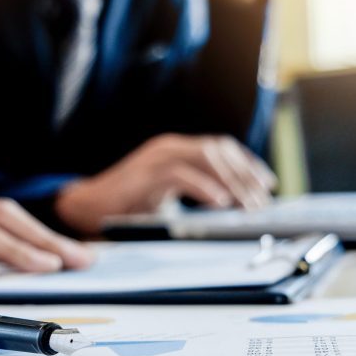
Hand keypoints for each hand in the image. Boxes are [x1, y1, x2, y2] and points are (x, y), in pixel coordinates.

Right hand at [55, 134, 276, 233]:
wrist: (87, 207)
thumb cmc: (129, 206)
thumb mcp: (170, 198)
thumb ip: (196, 195)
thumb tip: (234, 209)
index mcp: (177, 150)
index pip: (222, 147)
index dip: (248, 163)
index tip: (268, 183)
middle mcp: (169, 147)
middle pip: (219, 151)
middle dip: (246, 176)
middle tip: (263, 202)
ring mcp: (156, 157)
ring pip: (205, 157)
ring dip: (231, 182)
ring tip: (247, 206)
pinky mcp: (144, 174)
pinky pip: (180, 175)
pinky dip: (204, 188)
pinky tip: (220, 203)